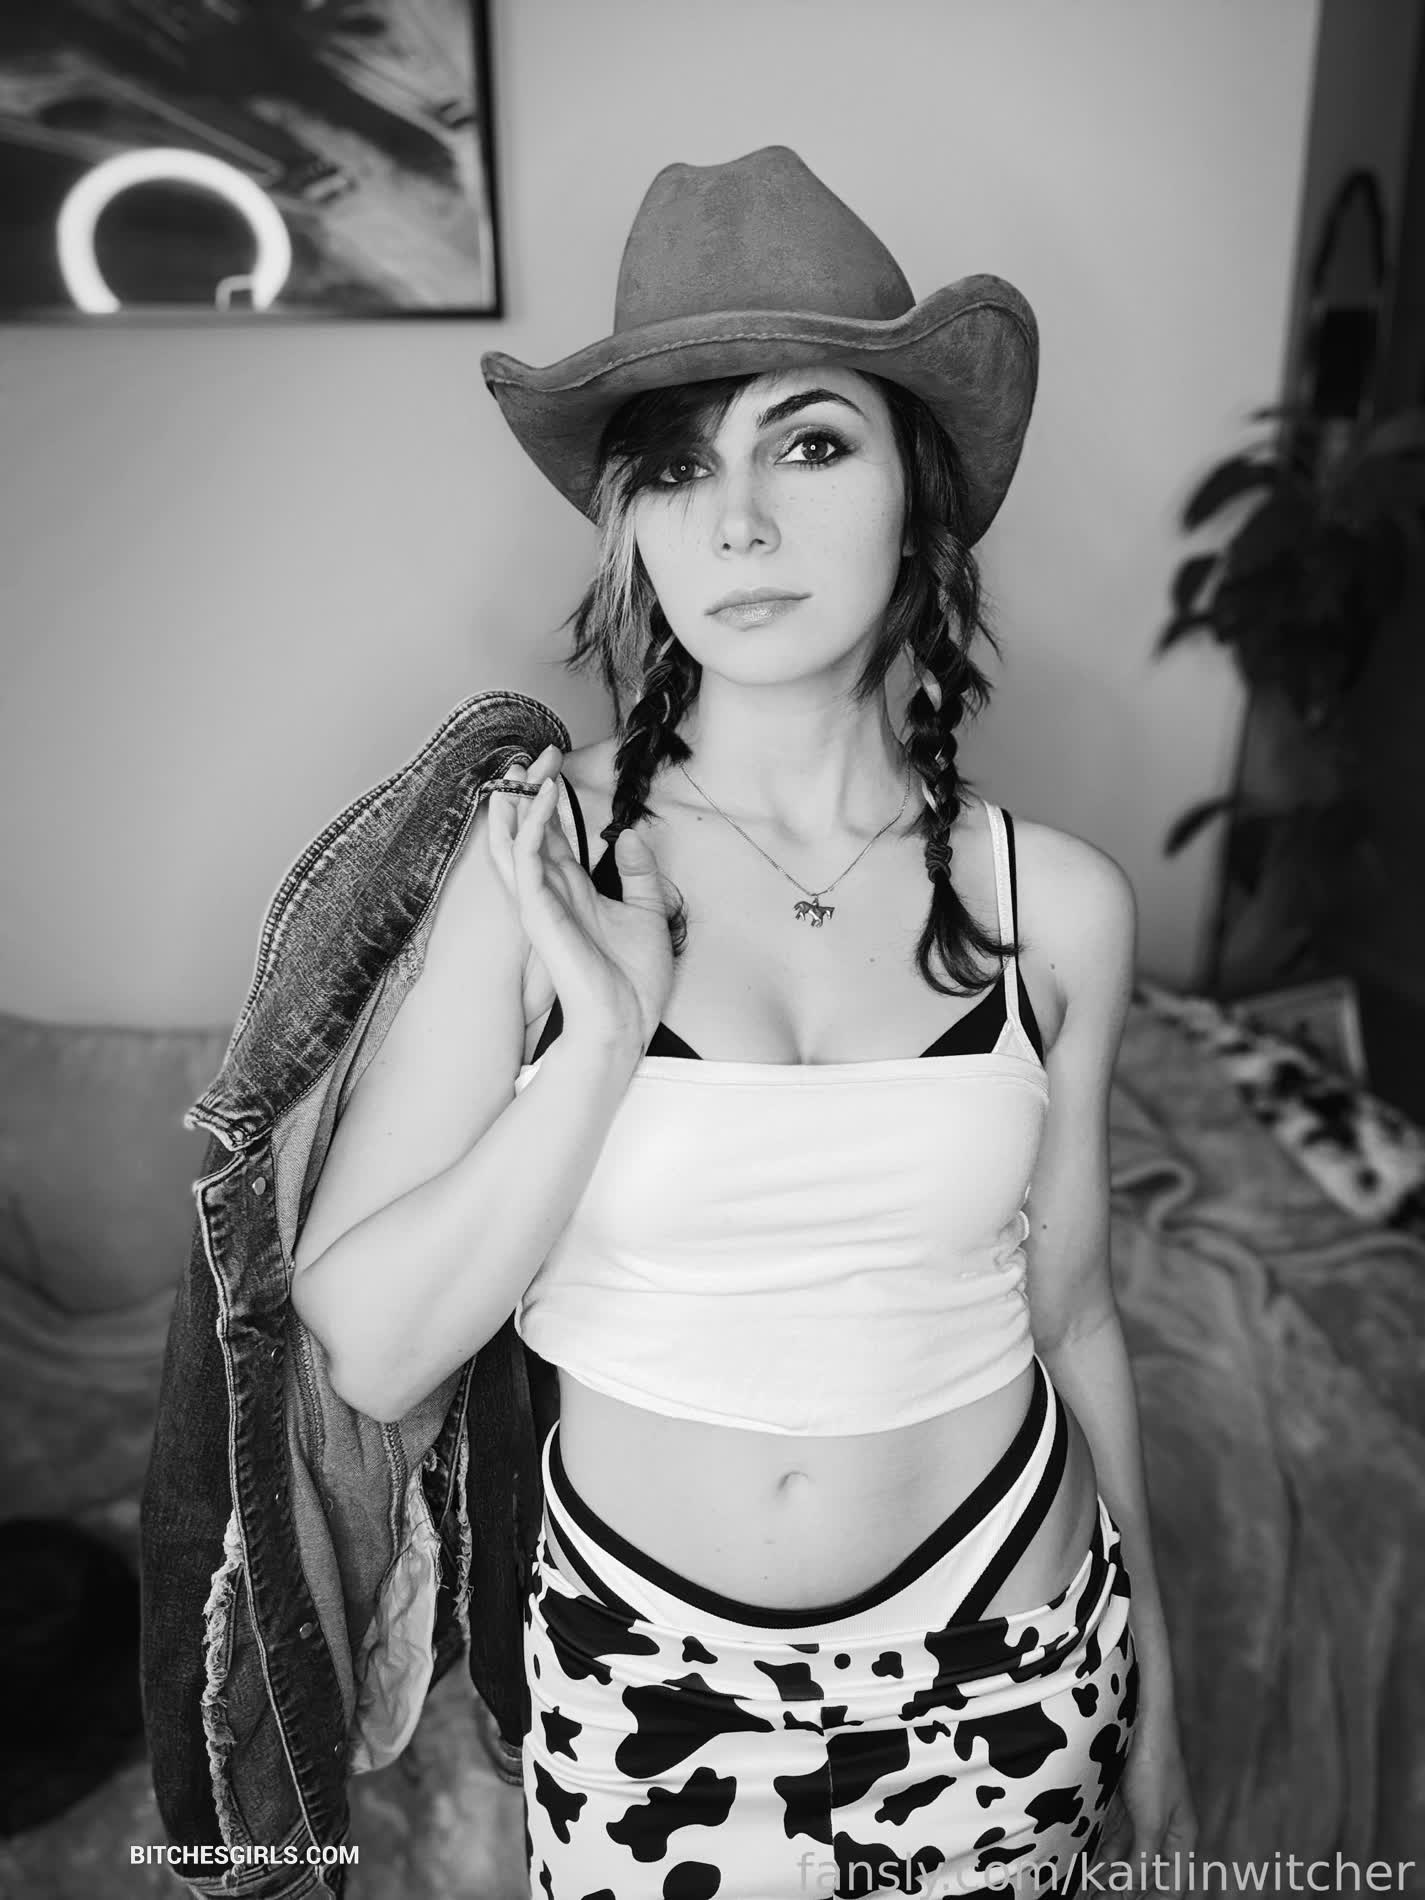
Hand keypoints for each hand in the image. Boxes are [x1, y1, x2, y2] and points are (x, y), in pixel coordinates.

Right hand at [485, 744, 676, 1054]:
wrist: (625, 1022)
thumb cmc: (634, 981)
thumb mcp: (648, 912)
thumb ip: (639, 873)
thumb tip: (630, 835)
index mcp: (573, 893)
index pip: (553, 838)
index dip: (551, 802)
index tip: (554, 768)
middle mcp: (551, 894)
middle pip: (528, 833)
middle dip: (528, 793)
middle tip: (534, 754)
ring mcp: (541, 903)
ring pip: (514, 842)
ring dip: (518, 802)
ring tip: (526, 765)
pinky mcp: (539, 912)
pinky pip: (527, 859)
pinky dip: (533, 825)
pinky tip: (545, 798)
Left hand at [1096, 1699, 1197, 1893]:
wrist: (1140, 1714)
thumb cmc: (1154, 1762)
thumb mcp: (1152, 1818)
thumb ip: (1145, 1858)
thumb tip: (1135, 1886)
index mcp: (1183, 1836)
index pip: (1173, 1886)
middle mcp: (1165, 1829)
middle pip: (1148, 1875)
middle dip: (1126, 1891)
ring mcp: (1143, 1815)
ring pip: (1127, 1858)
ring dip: (1109, 1875)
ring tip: (1087, 1891)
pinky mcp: (1123, 1802)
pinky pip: (1112, 1838)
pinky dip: (1101, 1854)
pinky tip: (1085, 1865)